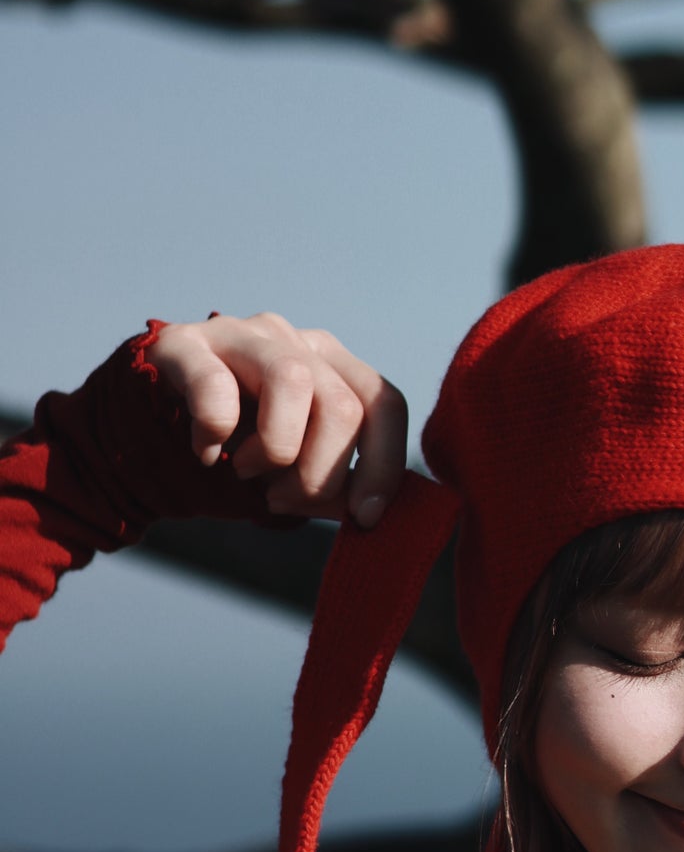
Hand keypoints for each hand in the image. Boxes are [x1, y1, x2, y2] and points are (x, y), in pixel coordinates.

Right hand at [148, 312, 407, 526]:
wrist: (132, 446)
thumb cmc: (223, 463)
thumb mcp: (287, 479)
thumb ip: (330, 487)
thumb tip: (372, 512)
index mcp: (330, 367)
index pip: (384, 404)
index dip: (384, 464)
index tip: (364, 517)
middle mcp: (293, 340)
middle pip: (342, 404)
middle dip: (318, 474)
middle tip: (281, 499)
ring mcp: (238, 334)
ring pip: (293, 381)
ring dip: (275, 449)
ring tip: (246, 473)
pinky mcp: (182, 344)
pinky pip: (215, 386)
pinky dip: (215, 433)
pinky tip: (204, 454)